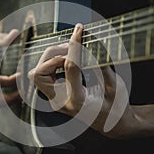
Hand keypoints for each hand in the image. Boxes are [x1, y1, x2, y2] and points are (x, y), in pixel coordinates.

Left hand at [29, 23, 134, 137]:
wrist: (112, 123)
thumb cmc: (116, 107)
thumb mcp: (116, 86)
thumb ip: (103, 66)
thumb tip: (94, 44)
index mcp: (78, 101)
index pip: (70, 68)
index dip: (75, 46)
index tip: (79, 30)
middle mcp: (61, 102)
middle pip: (40, 73)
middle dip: (54, 54)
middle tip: (74, 46)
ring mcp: (55, 100)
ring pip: (37, 74)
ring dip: (51, 58)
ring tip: (71, 52)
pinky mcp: (54, 96)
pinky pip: (44, 76)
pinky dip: (52, 63)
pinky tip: (67, 59)